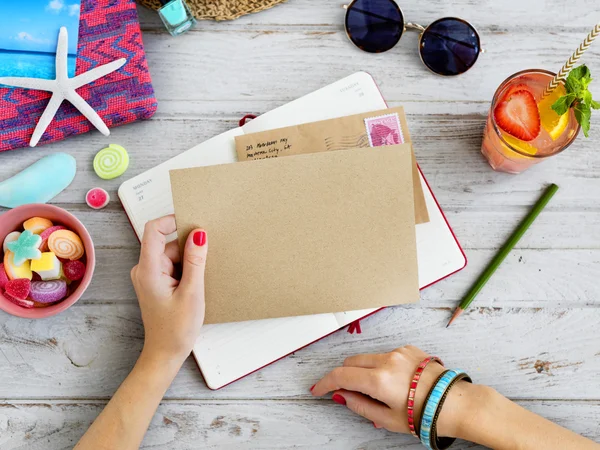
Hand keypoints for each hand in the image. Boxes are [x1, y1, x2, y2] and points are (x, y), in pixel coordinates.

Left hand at [130, 215, 207, 365]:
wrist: (165, 354)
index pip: (153, 230)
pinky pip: (172, 265)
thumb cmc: (176, 329)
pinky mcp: (156, 282)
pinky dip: (186, 269)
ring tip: (199, 280)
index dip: (172, 221)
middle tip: (205, 261)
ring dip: (188, 261)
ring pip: (172, 254)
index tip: (194, 223)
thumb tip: (199, 234)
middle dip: (188, 247)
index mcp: (149, 269)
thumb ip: (196, 261)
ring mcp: (149, 276)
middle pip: (167, 242)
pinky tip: (195, 284)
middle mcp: (144, 269)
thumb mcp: (192, 293)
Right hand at [310, 345, 469, 436]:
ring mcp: (398, 351)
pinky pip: (385, 355)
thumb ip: (359, 405)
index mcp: (378, 379)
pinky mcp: (408, 348)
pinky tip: (394, 382)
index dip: (326, 383)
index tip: (318, 389)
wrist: (455, 403)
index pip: (341, 375)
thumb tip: (341, 395)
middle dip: (344, 376)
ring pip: (367, 358)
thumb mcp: (387, 419)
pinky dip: (381, 366)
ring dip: (363, 371)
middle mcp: (386, 360)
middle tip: (347, 393)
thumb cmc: (424, 414)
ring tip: (378, 392)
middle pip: (351, 362)